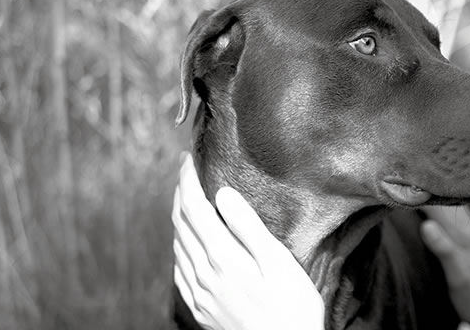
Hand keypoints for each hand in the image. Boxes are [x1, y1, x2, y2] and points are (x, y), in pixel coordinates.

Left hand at [173, 153, 324, 329]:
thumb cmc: (292, 308)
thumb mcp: (278, 263)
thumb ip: (248, 227)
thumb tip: (223, 194)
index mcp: (222, 258)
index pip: (193, 208)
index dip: (186, 180)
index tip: (186, 159)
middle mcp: (204, 276)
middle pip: (180, 225)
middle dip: (179, 193)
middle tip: (183, 172)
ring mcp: (200, 295)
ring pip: (177, 247)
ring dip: (177, 218)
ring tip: (184, 199)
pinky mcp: (201, 311)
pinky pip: (180, 271)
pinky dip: (179, 248)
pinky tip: (186, 245)